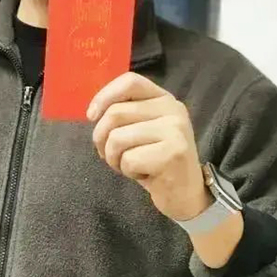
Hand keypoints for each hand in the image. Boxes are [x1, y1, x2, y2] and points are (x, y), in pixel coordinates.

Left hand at [88, 72, 208, 221]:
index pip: (130, 81)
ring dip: (114, 158)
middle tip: (112, 155)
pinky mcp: (173, 153)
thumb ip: (125, 115)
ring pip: (117, 138)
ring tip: (130, 165)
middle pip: (115, 113)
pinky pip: (128, 159)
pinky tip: (144, 174)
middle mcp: (173, 109)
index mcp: (164, 99)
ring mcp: (175, 130)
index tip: (91, 117)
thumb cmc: (156, 162)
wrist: (185, 194)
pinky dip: (127, 171)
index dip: (104, 96)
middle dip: (102, 139)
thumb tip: (94, 113)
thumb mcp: (142, 131)